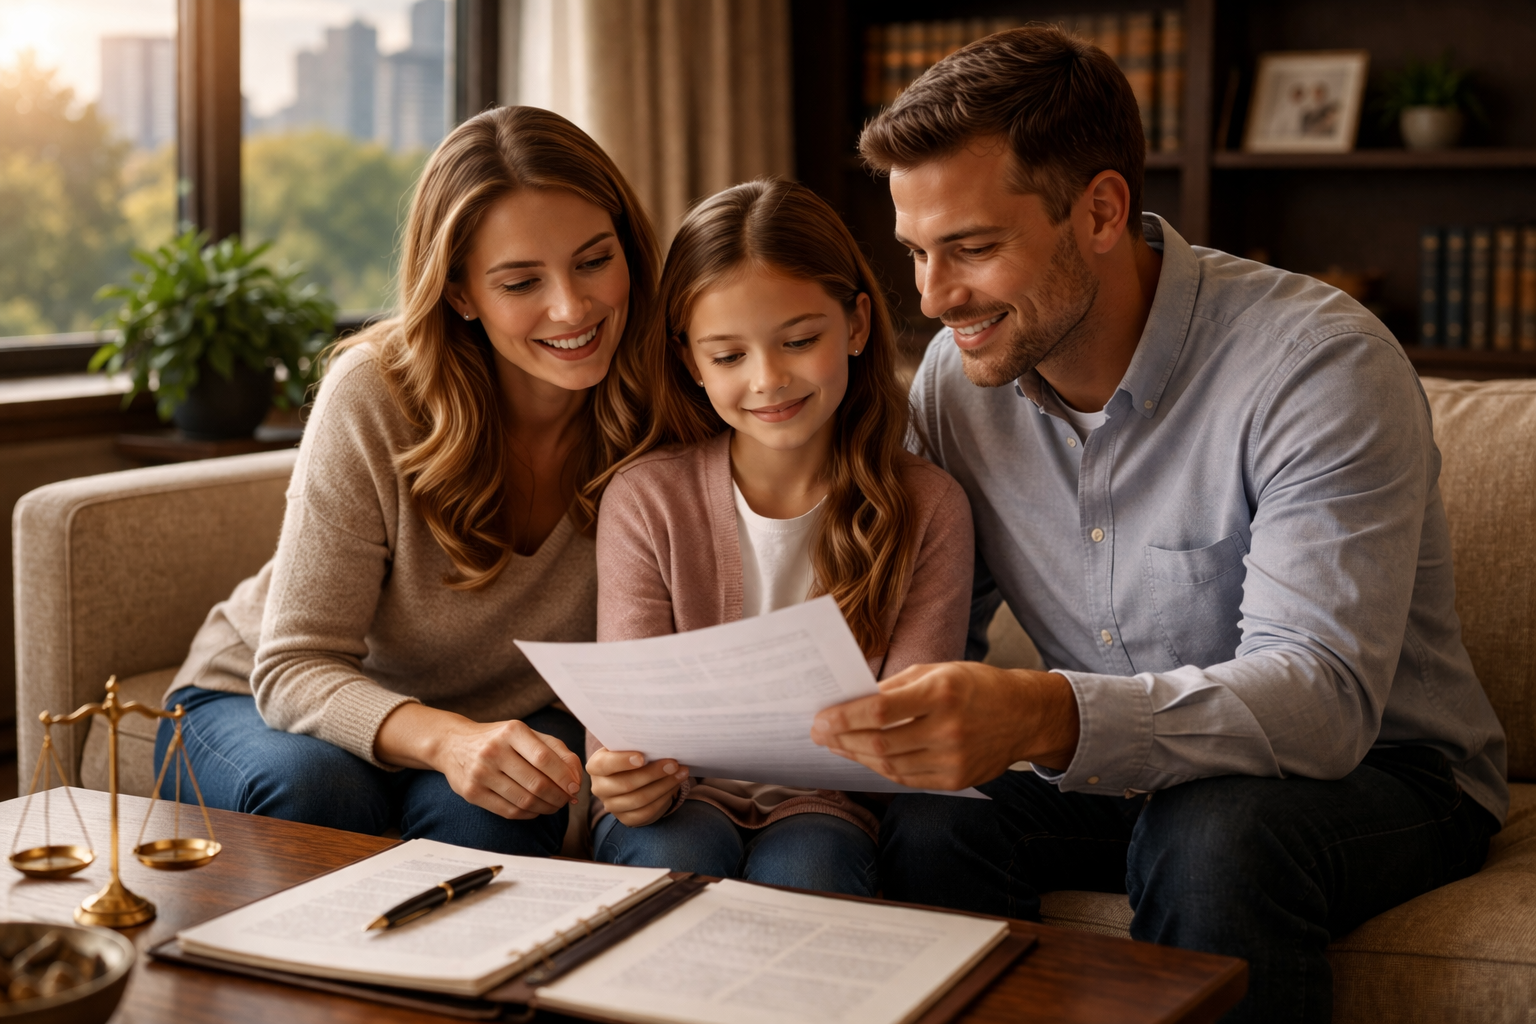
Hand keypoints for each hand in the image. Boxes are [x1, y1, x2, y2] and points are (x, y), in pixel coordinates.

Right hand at [375, 704, 582, 819]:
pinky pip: (508, 811)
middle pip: (536, 783)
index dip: (564, 777)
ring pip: (524, 801)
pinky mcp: (472, 793)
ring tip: (554, 805)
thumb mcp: (526, 734)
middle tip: (567, 800)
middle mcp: (494, 750)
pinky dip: (529, 814)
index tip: (574, 787)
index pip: (545, 758)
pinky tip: (536, 809)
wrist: (453, 744)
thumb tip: (576, 778)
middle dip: (558, 797)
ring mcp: (480, 773)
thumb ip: (556, 750)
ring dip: (546, 808)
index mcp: (512, 731)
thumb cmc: (499, 739)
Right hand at [587, 748, 687, 826]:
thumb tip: (657, 740)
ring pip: (640, 799)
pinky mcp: (626, 818)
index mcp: (596, 766)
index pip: (605, 765)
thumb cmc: (630, 755)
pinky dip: (663, 798)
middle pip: (626, 784)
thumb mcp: (626, 747)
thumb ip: (635, 743)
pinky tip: (674, 786)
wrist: (631, 778)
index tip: (642, 757)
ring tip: (681, 773)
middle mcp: (600, 787)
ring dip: (664, 786)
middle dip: (653, 773)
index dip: (622, 761)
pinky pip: (647, 811)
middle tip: (673, 763)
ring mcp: (612, 805)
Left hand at [809, 663, 1079, 790]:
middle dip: (841, 739)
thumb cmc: (974, 685)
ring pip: (888, 765)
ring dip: (855, 755)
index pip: (880, 710)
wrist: (1023, 716)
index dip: (844, 717)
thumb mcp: (937, 670)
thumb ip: (895, 686)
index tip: (819, 718)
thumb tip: (851, 701)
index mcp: (942, 693)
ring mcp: (953, 760)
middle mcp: (948, 730)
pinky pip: (906, 779)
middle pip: (879, 742)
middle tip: (818, 733)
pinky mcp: (955, 781)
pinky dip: (880, 768)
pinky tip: (864, 757)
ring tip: (836, 744)